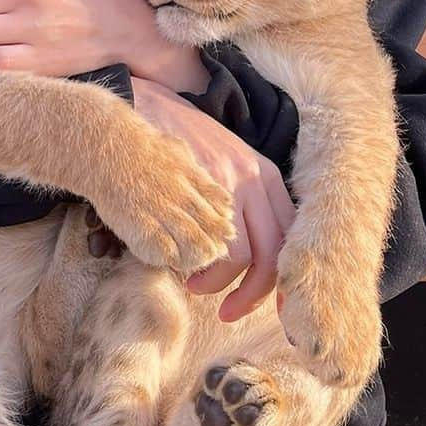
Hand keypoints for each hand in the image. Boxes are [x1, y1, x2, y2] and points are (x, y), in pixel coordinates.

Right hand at [130, 78, 296, 321]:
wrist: (137, 115)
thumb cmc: (180, 139)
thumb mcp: (227, 157)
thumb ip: (248, 197)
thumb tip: (260, 248)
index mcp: (262, 171)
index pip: (288, 236)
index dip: (285, 280)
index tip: (275, 306)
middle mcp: (247, 178)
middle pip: (269, 255)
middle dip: (251, 296)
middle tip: (230, 311)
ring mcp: (217, 186)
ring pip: (238, 257)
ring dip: (218, 283)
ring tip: (197, 284)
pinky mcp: (187, 197)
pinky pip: (202, 247)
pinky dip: (195, 267)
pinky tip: (181, 267)